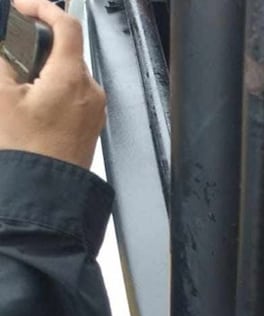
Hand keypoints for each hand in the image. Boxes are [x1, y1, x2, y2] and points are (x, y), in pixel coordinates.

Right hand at [0, 0, 104, 167]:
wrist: (45, 189)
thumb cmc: (28, 148)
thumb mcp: (1, 95)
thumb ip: (4, 61)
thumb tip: (6, 47)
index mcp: (71, 76)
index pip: (67, 25)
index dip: (43, 8)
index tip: (24, 8)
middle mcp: (90, 90)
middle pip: (65, 51)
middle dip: (36, 47)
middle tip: (11, 54)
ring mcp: (94, 109)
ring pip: (67, 74)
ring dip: (42, 71)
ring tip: (18, 87)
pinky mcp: (91, 124)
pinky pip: (73, 96)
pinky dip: (52, 90)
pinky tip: (32, 105)